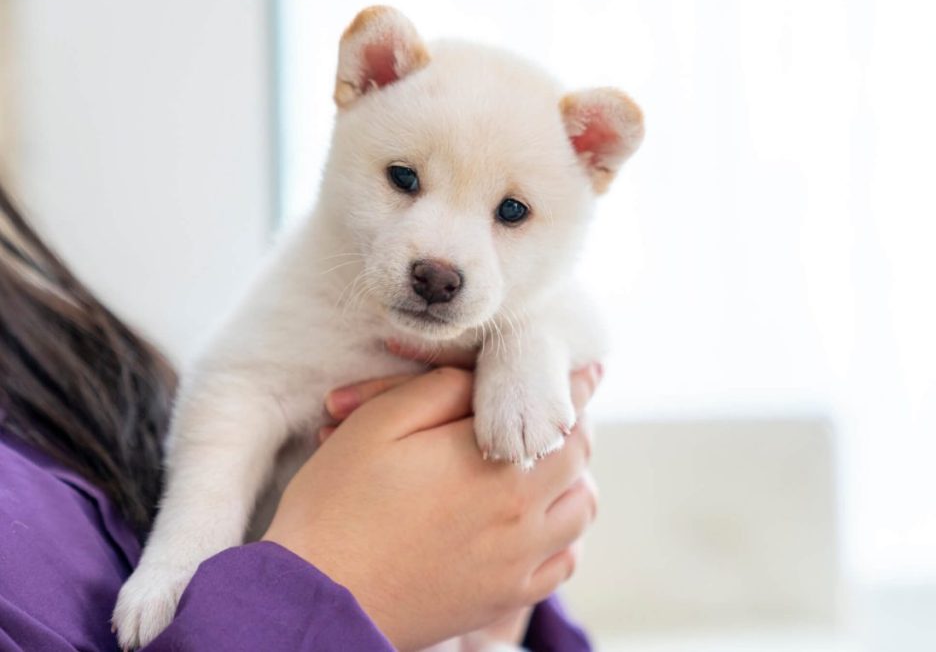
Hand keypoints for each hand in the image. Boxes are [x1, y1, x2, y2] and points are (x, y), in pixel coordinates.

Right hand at [263, 360, 600, 650]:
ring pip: (581, 508)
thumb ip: (443, 390)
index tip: (587, 369)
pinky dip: (564, 534)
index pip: (557, 408)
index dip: (575, 383)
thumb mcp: (379, 423)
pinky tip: (539, 522)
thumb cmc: (338, 504)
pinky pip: (563, 561)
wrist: (318, 596)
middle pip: (578, 455)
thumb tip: (486, 381)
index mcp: (493, 460)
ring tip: (547, 464)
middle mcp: (521, 510)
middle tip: (557, 410)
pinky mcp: (506, 597)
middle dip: (572, 424)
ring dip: (574, 478)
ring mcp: (519, 559)